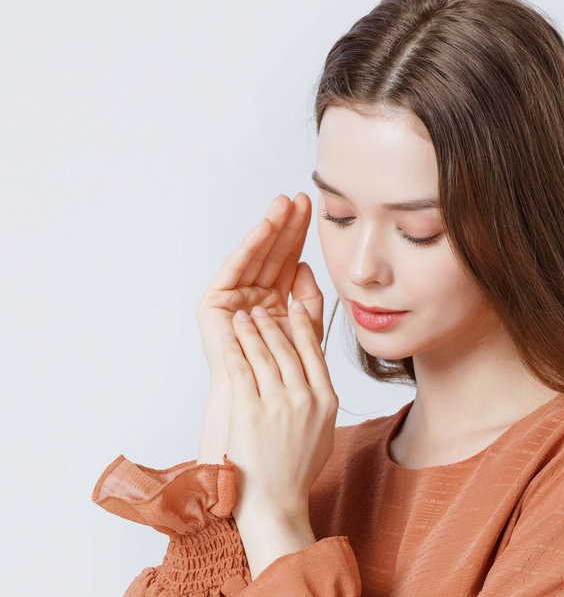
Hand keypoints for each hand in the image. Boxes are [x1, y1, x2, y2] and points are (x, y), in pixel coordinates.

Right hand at [195, 192, 324, 382]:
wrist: (262, 397)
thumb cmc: (285, 372)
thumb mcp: (306, 329)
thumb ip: (309, 299)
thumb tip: (306, 265)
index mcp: (274, 303)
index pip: (289, 262)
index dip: (300, 237)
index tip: (315, 210)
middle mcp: (252, 297)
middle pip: (273, 255)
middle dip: (287, 227)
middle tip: (302, 198)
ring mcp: (233, 298)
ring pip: (256, 258)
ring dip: (270, 229)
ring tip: (284, 204)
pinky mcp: (214, 302)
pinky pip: (236, 268)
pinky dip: (251, 247)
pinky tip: (265, 227)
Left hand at [221, 299, 338, 524]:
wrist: (276, 503)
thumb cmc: (296, 473)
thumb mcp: (322, 434)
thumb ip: (321, 404)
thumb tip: (314, 380)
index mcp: (327, 402)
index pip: (314, 353)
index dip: (302, 326)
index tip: (293, 308)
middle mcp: (306, 399)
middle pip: (287, 349)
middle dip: (271, 324)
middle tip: (260, 310)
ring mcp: (278, 405)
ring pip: (263, 355)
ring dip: (251, 331)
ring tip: (242, 318)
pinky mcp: (250, 412)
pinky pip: (241, 371)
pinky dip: (234, 350)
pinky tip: (228, 338)